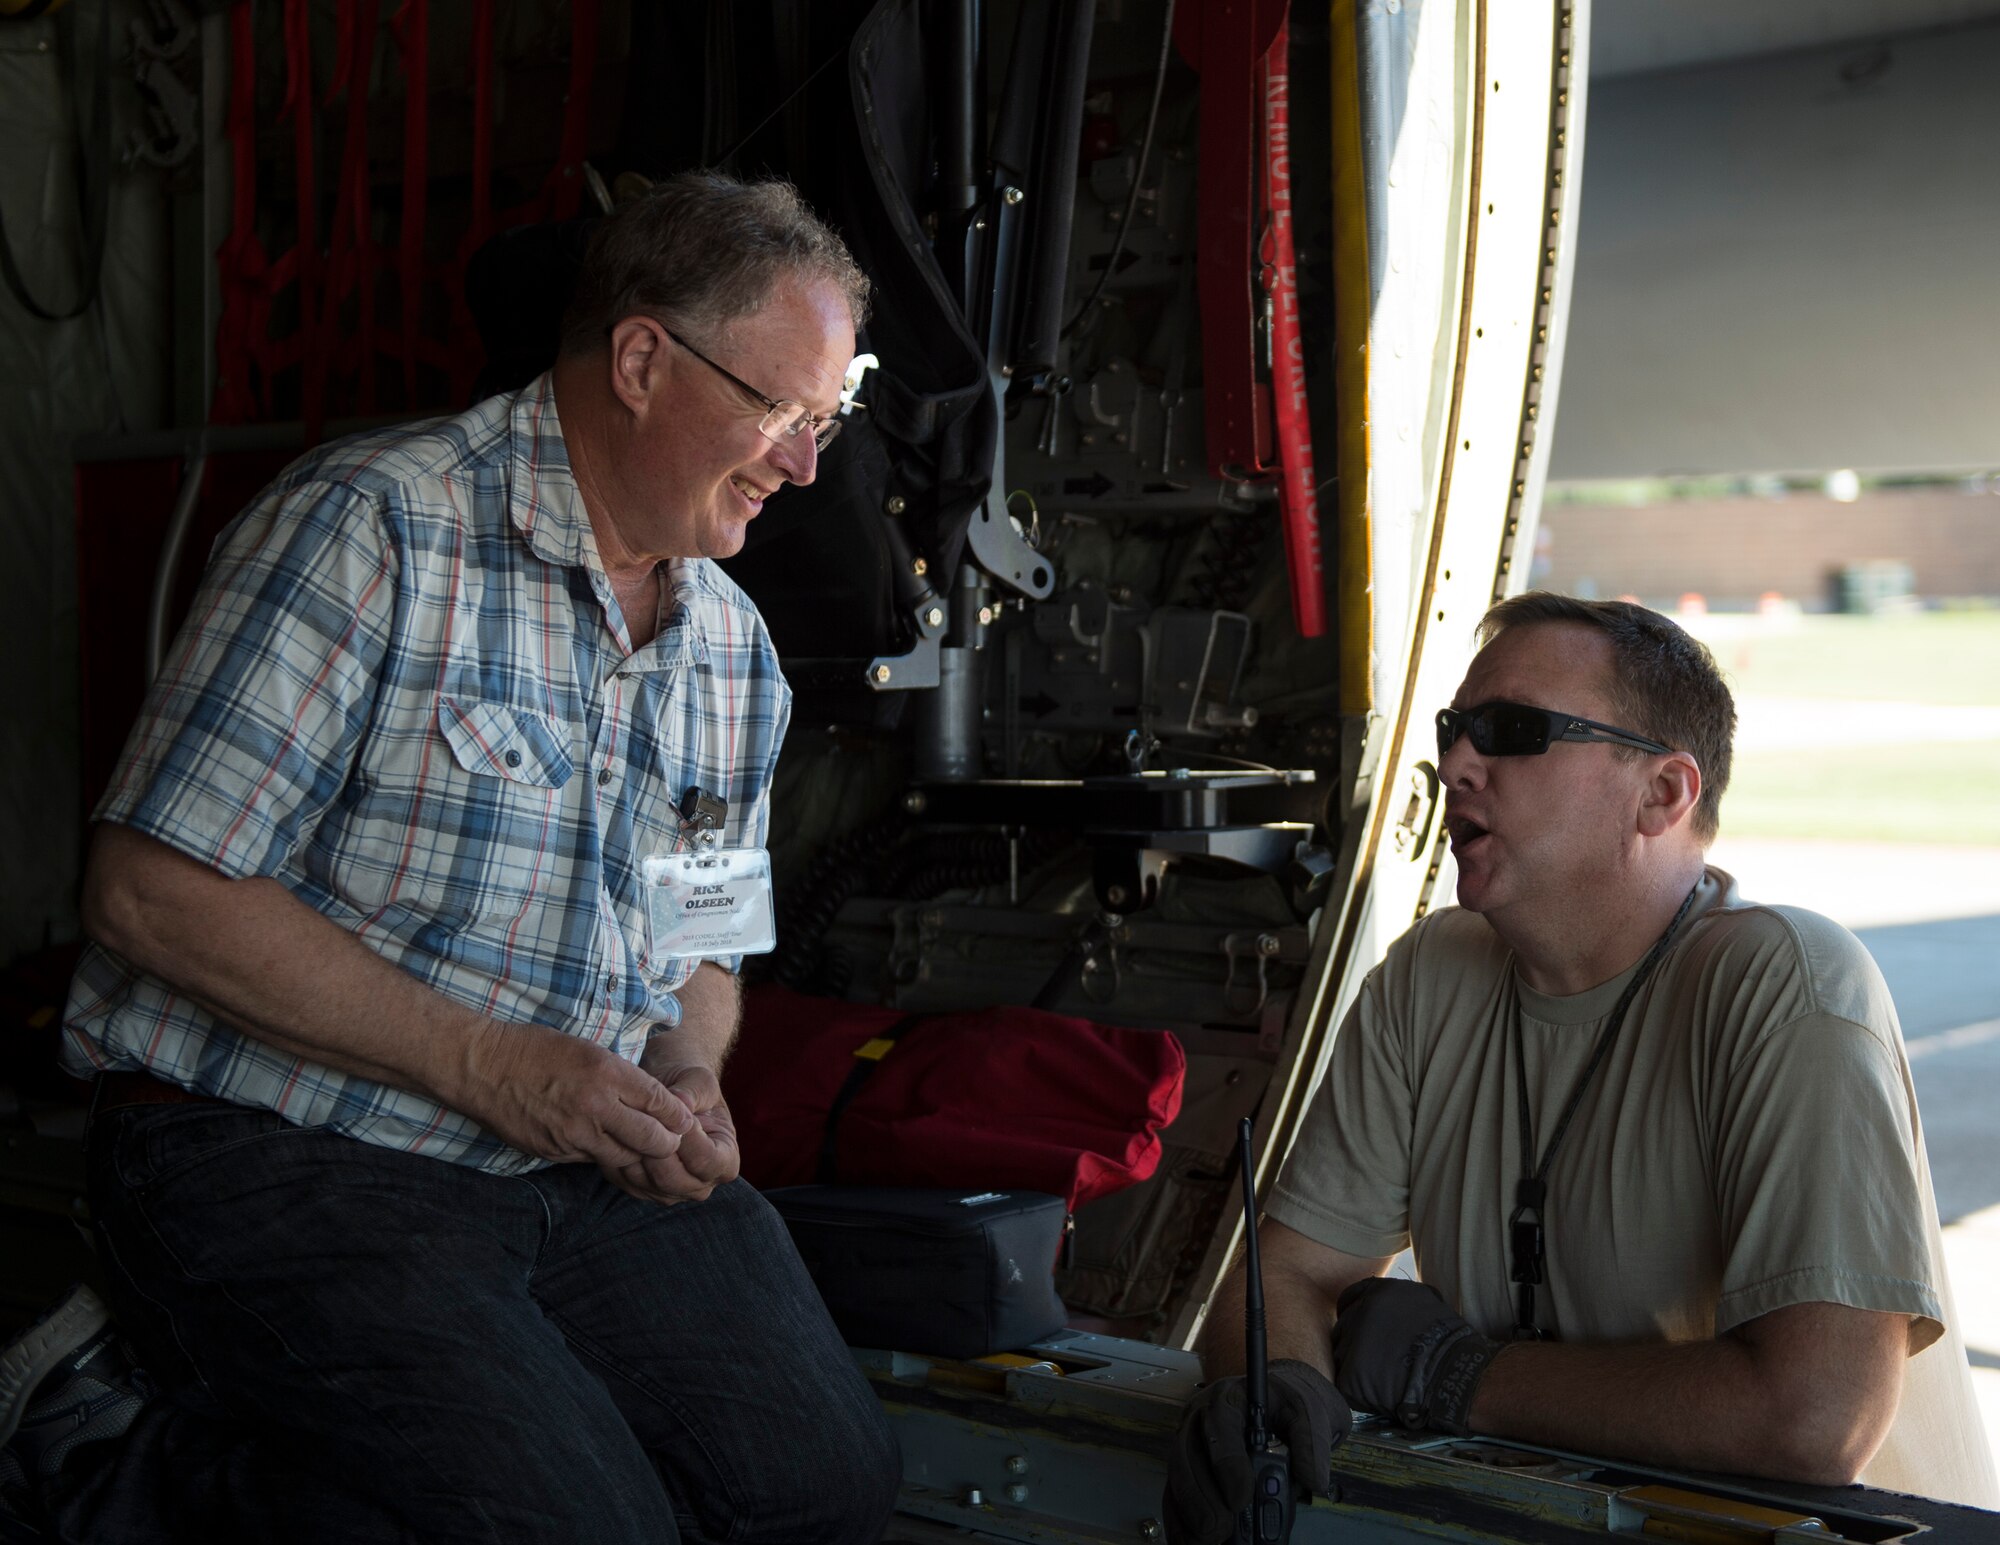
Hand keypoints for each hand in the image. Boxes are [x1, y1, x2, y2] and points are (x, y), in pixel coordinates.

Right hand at [453, 1021, 694, 1177]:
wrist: (484, 1067)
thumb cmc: (537, 1050)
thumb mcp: (588, 1050)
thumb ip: (622, 1077)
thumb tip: (653, 1101)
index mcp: (606, 1073)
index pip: (660, 1102)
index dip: (679, 1115)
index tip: (686, 1120)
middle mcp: (595, 1107)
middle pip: (651, 1139)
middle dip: (668, 1143)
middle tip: (672, 1141)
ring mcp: (574, 1134)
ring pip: (624, 1157)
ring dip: (637, 1154)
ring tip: (644, 1148)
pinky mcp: (555, 1151)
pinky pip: (592, 1160)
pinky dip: (603, 1155)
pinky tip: (605, 1146)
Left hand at [615, 1056, 740, 1203]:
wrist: (670, 1096)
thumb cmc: (691, 1085)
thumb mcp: (699, 1080)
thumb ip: (692, 1092)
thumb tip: (680, 1103)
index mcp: (726, 1160)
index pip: (706, 1161)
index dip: (687, 1138)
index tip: (674, 1111)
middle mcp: (702, 1184)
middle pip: (673, 1180)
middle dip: (654, 1148)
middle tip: (643, 1118)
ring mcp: (672, 1192)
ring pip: (647, 1184)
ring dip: (634, 1153)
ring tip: (630, 1122)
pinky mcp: (645, 1191)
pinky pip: (627, 1183)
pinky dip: (620, 1160)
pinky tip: (619, 1134)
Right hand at [1162, 1360, 1349, 1543]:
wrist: (1281, 1403)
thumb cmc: (1288, 1403)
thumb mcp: (1308, 1412)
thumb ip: (1311, 1443)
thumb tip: (1313, 1480)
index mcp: (1228, 1398)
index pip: (1220, 1426)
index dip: (1226, 1464)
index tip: (1241, 1498)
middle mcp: (1200, 1418)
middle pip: (1186, 1454)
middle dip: (1200, 1497)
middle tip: (1221, 1528)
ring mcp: (1190, 1442)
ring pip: (1177, 1477)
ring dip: (1189, 1513)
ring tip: (1210, 1538)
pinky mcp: (1187, 1468)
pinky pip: (1175, 1495)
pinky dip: (1182, 1521)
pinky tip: (1196, 1540)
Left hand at [1330, 1278, 1503, 1436]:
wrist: (1459, 1376)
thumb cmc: (1450, 1344)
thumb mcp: (1424, 1302)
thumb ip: (1397, 1302)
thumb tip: (1384, 1306)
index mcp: (1379, 1291)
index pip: (1349, 1300)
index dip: (1355, 1316)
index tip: (1363, 1332)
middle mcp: (1361, 1312)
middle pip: (1343, 1329)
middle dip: (1356, 1344)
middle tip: (1377, 1362)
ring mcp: (1354, 1343)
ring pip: (1342, 1357)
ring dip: (1357, 1368)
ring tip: (1385, 1380)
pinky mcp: (1352, 1376)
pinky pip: (1347, 1386)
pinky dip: (1362, 1394)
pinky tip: (1383, 1395)